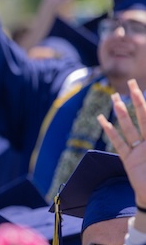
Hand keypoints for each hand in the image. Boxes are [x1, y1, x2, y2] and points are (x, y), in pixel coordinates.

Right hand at [98, 79, 145, 208]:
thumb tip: (137, 130)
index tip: (143, 90)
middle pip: (142, 116)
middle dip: (137, 100)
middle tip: (131, 84)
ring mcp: (138, 150)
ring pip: (129, 127)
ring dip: (122, 112)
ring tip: (115, 97)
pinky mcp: (128, 159)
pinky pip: (118, 142)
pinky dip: (110, 130)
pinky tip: (103, 119)